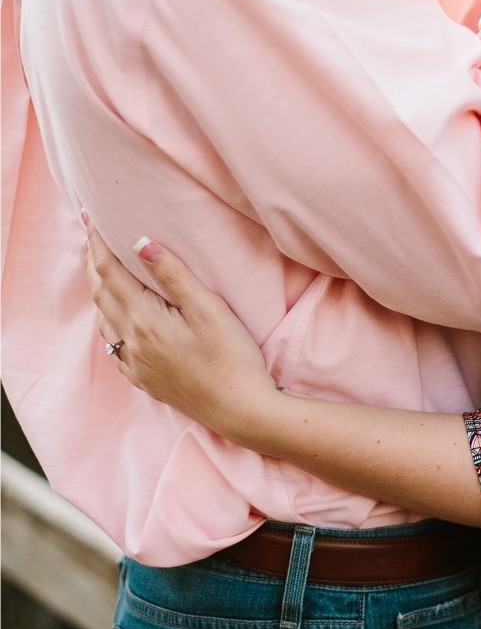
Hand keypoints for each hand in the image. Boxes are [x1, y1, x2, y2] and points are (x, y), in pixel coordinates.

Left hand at [85, 224, 274, 438]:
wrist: (241, 411)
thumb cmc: (232, 358)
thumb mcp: (209, 310)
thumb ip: (174, 275)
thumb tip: (141, 243)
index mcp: (144, 320)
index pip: (111, 272)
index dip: (98, 243)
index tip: (90, 217)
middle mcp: (131, 343)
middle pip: (101, 294)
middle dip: (94, 262)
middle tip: (92, 236)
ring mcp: (135, 364)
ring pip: (105, 320)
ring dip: (100, 290)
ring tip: (101, 269)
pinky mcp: (144, 379)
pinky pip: (114, 344)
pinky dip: (109, 320)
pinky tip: (118, 317)